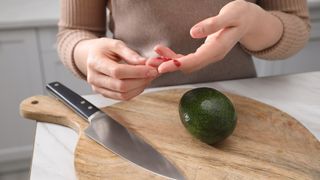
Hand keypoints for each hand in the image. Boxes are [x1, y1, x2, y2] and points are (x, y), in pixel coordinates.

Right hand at [82, 38, 157, 99]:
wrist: (91, 56)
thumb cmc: (103, 49)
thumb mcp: (115, 44)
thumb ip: (129, 53)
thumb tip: (144, 62)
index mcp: (95, 62)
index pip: (117, 71)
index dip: (137, 72)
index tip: (151, 69)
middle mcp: (94, 78)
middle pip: (121, 86)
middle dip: (141, 80)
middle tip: (153, 73)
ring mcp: (98, 88)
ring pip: (123, 94)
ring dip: (140, 87)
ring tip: (148, 78)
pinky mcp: (104, 94)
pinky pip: (122, 97)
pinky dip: (135, 91)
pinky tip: (141, 83)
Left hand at [155, 0, 281, 73]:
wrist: (249, 20)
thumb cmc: (241, 15)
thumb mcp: (230, 15)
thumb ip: (212, 24)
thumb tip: (193, 32)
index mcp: (218, 49)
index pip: (194, 61)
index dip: (176, 65)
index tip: (161, 67)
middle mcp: (212, 56)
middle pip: (188, 66)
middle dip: (168, 66)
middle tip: (149, 64)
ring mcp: (209, 56)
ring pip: (186, 64)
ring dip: (169, 62)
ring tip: (152, 58)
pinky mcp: (205, 52)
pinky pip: (188, 58)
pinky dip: (175, 57)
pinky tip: (163, 52)